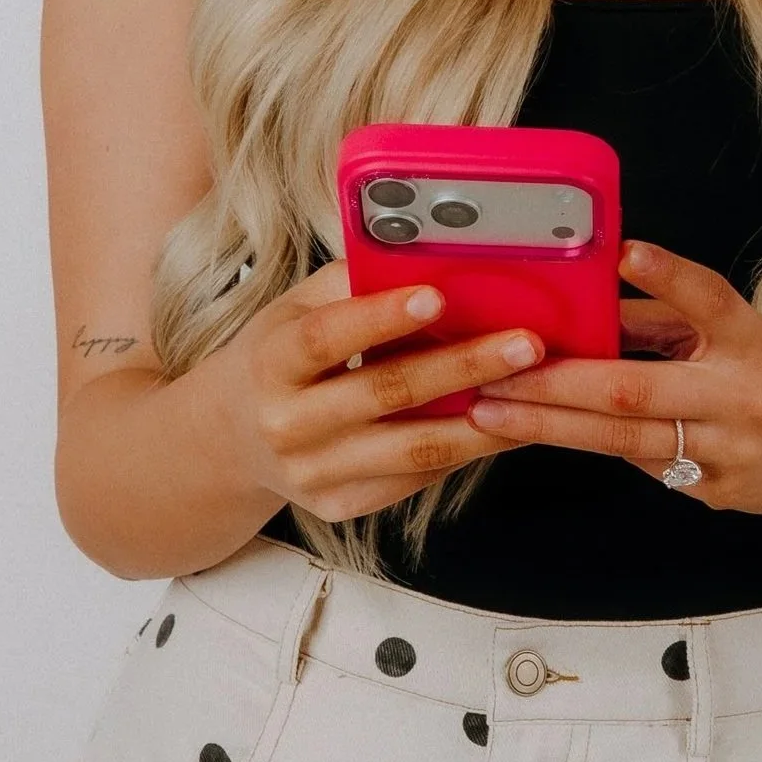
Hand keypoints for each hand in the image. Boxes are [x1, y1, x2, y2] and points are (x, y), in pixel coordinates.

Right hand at [216, 259, 543, 523]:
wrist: (230, 439)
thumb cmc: (279, 357)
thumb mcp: (295, 309)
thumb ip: (351, 284)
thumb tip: (426, 255)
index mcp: (271, 362)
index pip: (326, 337)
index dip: (381, 317)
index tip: (438, 296)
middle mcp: (287, 423)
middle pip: (384, 393)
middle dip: (463, 366)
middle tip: (524, 344)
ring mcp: (313, 473)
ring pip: (412, 448)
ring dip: (481, 420)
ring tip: (532, 389)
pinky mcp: (341, 506)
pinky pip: (415, 478)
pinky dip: (464, 450)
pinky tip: (503, 422)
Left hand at [465, 240, 761, 516]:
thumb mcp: (742, 334)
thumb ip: (669, 320)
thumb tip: (593, 304)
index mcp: (755, 341)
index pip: (711, 300)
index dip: (669, 275)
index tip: (625, 251)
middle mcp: (743, 398)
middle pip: (637, 390)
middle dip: (556, 382)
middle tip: (495, 370)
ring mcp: (729, 454)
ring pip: (624, 442)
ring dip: (549, 426)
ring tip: (491, 411)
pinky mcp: (716, 494)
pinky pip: (645, 467)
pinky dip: (595, 446)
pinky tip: (544, 435)